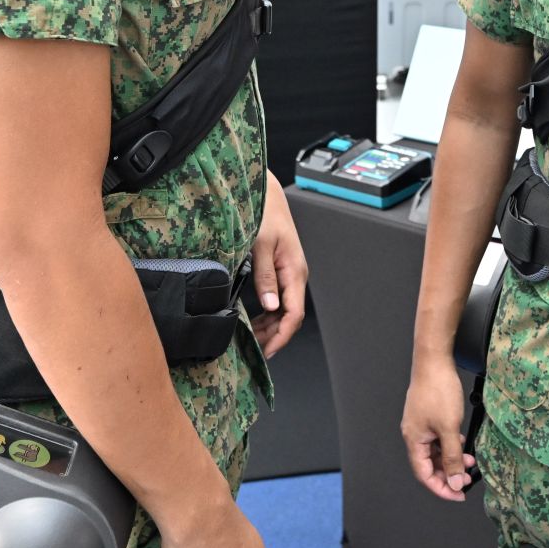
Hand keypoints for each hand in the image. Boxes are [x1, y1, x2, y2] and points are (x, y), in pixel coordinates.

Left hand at [250, 174, 307, 358]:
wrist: (268, 196)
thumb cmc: (266, 215)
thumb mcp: (261, 245)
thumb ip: (265, 276)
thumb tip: (270, 306)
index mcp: (295, 271)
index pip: (294, 314)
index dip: (281, 336)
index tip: (267, 351)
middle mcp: (295, 275)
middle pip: (290, 316)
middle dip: (274, 336)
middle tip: (254, 350)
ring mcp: (289, 273)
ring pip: (285, 310)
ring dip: (271, 326)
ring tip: (253, 339)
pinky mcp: (281, 270)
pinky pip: (279, 299)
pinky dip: (269, 314)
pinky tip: (255, 320)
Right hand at [401, 356, 474, 501]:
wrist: (434, 361)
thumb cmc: (438, 390)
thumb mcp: (449, 428)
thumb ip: (452, 457)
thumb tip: (455, 482)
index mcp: (414, 440)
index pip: (424, 475)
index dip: (441, 488)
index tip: (459, 495)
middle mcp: (414, 434)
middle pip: (429, 465)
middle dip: (448, 474)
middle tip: (466, 480)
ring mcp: (421, 425)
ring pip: (435, 452)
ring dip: (451, 459)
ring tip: (469, 461)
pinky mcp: (428, 416)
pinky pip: (437, 438)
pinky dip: (450, 445)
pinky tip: (462, 443)